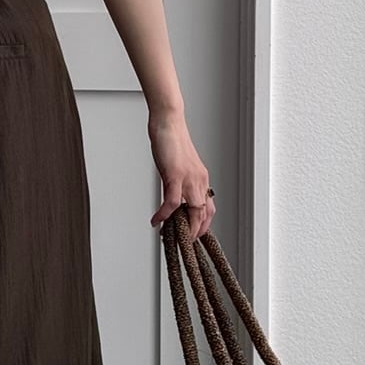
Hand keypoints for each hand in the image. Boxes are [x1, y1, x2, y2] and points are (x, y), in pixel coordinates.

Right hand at [148, 109, 214, 239]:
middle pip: (204, 214)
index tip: (194, 234)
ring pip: (193, 211)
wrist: (168, 122)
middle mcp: (199, 180)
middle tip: (184, 242)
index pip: (208, 207)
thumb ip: (177, 183)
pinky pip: (172, 201)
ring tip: (171, 236)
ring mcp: (189, 178)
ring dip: (183, 228)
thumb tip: (171, 199)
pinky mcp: (175, 175)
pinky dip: (164, 214)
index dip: (202, 224)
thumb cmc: (171, 140)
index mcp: (201, 178)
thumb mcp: (177, 166)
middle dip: (194, 232)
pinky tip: (156, 220)